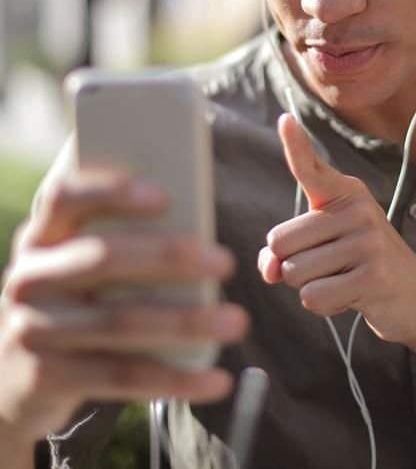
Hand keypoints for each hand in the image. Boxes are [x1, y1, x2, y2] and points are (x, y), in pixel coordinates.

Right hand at [0, 169, 248, 443]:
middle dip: (169, 257)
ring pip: (120, 321)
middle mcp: (30, 277)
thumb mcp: (76, 262)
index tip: (165, 196)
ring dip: (186, 322)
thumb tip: (199, 225)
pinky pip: (120, 377)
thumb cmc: (71, 298)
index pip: (65, 198)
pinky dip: (175, 379)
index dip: (112, 192)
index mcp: (41, 235)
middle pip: (103, 258)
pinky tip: (216, 379)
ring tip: (236, 321)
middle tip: (225, 262)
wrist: (9, 377)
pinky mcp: (46, 378)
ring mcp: (32, 329)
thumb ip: (120, 239)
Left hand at [258, 114, 415, 346]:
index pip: (311, 167)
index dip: (295, 144)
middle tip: (330, 266)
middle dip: (291, 265)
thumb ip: (284, 252)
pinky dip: (323, 305)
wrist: (414, 296)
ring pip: (294, 273)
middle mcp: (358, 209)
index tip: (284, 119)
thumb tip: (269, 268)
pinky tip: (350, 297)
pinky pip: (313, 297)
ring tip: (343, 279)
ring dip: (309, 286)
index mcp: (345, 193)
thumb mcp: (321, 248)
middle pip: (280, 242)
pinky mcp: (375, 275)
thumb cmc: (357, 266)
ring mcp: (369, 241)